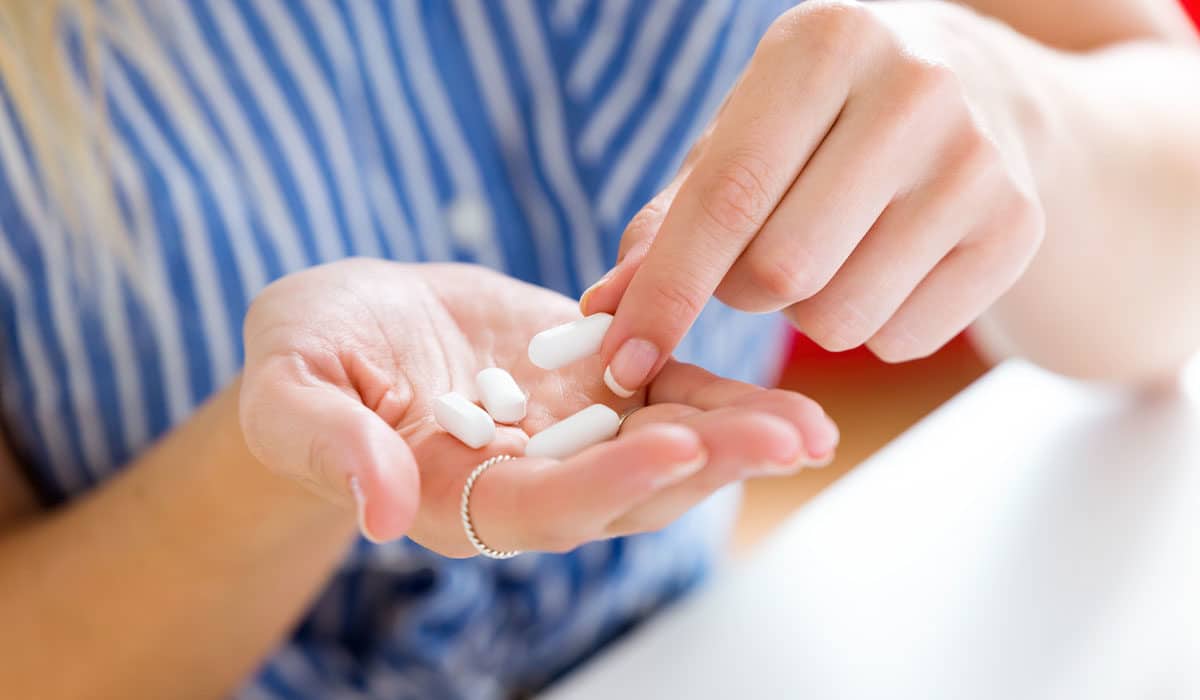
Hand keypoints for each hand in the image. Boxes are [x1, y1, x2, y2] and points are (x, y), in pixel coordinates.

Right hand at [239, 259, 836, 555]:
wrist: (349, 326)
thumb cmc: (301, 359)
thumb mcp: (292, 389)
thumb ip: (330, 444)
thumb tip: (376, 513)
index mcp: (453, 497)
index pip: (540, 506)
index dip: (605, 480)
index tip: (673, 443)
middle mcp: (525, 481)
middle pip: (625, 489)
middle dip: (707, 466)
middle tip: (790, 438)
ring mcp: (565, 435)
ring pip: (660, 449)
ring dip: (734, 438)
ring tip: (809, 425)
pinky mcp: (590, 385)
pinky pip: (660, 391)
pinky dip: (713, 390)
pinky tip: (778, 391)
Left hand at [582, 0, 1044, 393]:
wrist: (985, 90)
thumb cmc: (825, 120)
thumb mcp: (742, 133)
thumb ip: (669, 217)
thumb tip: (603, 307)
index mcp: (824, 44)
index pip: (727, 197)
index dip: (665, 292)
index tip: (619, 358)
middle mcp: (915, 88)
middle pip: (783, 272)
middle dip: (745, 291)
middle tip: (757, 259)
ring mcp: (979, 160)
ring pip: (841, 319)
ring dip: (808, 313)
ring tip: (829, 253)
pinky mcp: (1018, 227)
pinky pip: (902, 340)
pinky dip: (872, 327)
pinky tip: (889, 266)